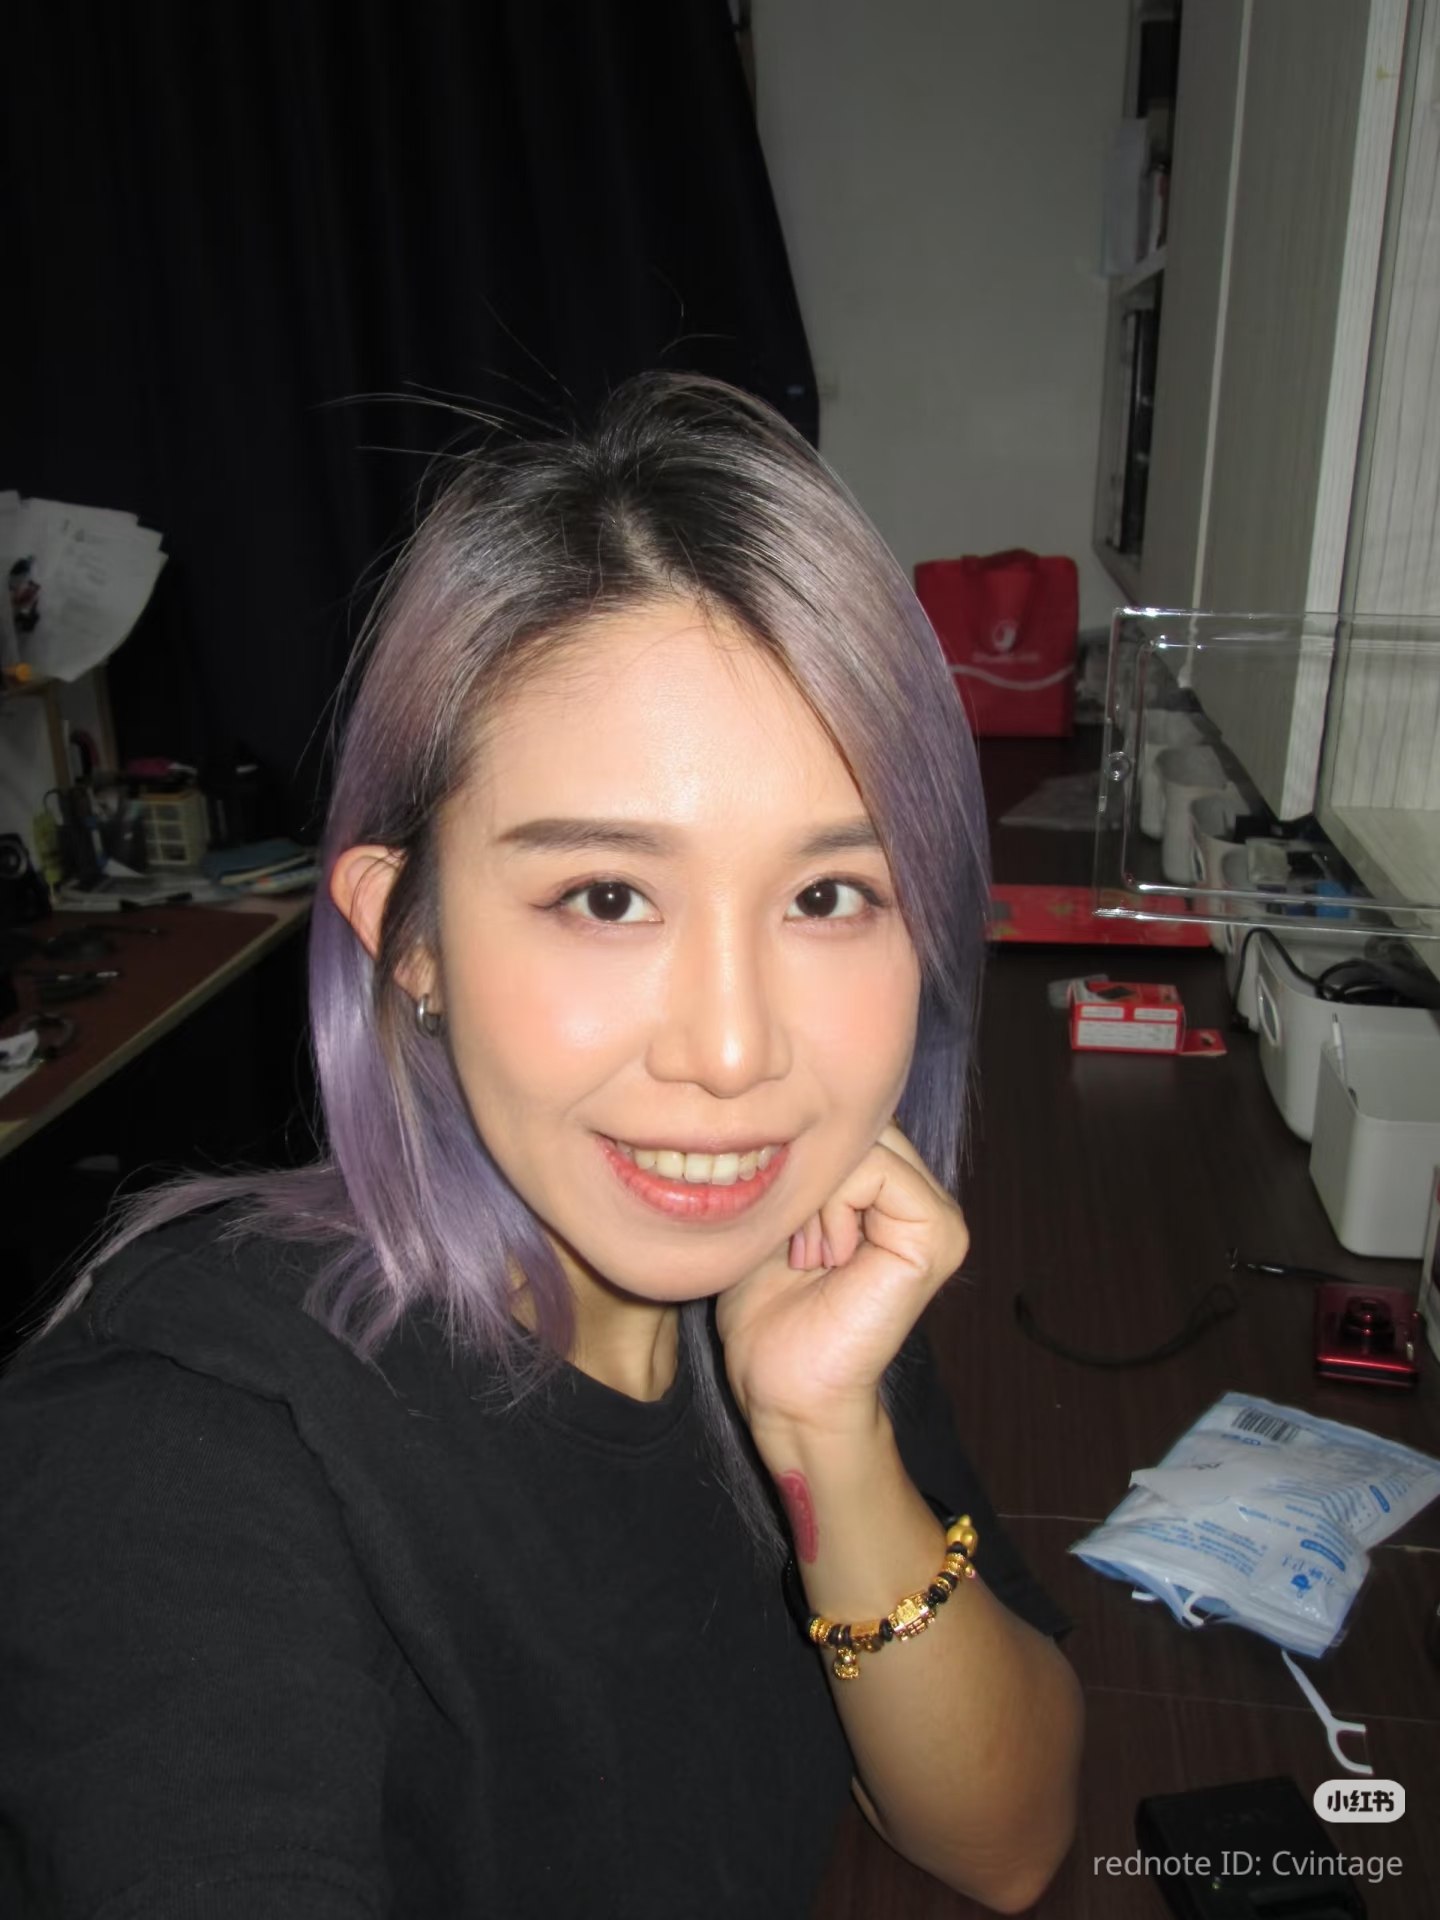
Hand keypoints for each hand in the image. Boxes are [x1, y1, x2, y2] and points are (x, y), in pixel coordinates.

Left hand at [714, 1123, 969, 1441]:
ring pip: (867, 1140)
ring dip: (819, 1194)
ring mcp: (939, 1217)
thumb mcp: (775, 1211)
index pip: (850, 1118)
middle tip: (797, 1245)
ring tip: (810, 1254)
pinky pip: (877, 1170)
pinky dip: (833, 1206)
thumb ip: (799, 1158)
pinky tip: (827, 1258)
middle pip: (861, 1121)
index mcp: (893, 1190)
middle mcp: (926, 1197)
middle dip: (814, 1174)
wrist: (785, 1389)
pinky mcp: (937, 1236)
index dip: (804, 1157)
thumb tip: (794, 1103)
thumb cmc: (768, 1309)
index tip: (784, 1229)